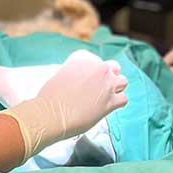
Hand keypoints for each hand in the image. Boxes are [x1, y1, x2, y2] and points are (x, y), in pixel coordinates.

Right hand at [1, 50, 128, 159]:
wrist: (50, 113)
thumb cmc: (48, 98)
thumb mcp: (60, 75)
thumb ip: (75, 74)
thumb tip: (80, 83)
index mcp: (83, 58)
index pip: (95, 60)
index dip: (93, 72)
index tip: (88, 81)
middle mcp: (97, 67)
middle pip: (113, 67)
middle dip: (108, 77)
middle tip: (100, 88)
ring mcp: (107, 84)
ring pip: (123, 81)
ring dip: (116, 89)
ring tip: (106, 98)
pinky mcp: (111, 101)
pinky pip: (124, 99)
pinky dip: (117, 103)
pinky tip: (108, 107)